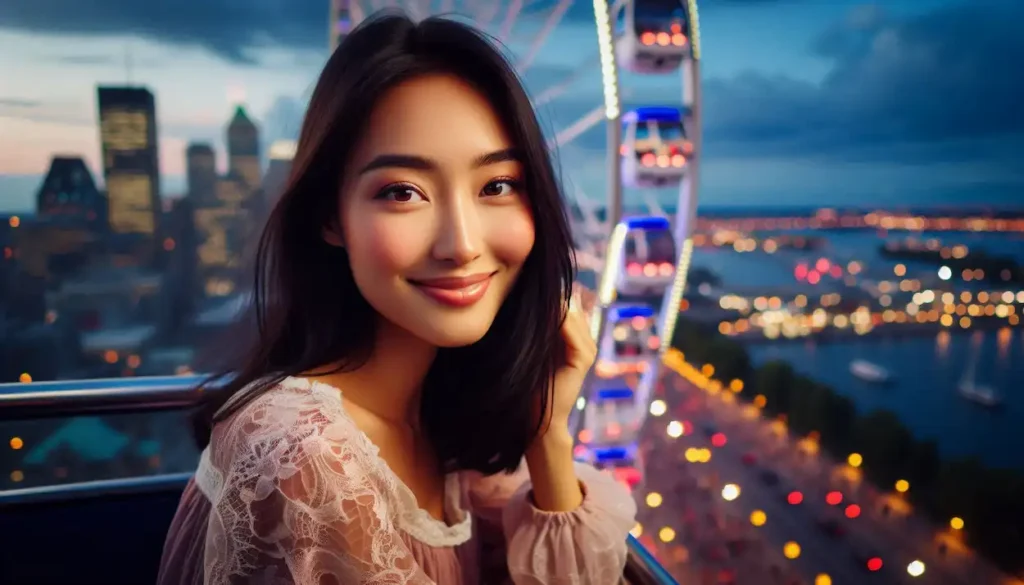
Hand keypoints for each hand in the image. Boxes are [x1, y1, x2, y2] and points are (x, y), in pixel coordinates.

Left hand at [535, 287, 597, 440]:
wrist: (539, 415)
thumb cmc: (531, 384)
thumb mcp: (535, 351)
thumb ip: (539, 329)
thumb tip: (531, 302)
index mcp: (576, 339)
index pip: (566, 307)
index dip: (548, 300)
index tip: (526, 290)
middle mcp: (586, 342)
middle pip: (569, 308)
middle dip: (548, 302)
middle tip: (527, 293)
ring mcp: (587, 350)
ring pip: (570, 316)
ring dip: (551, 309)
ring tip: (531, 303)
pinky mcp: (583, 359)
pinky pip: (571, 331)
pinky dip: (557, 321)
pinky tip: (541, 318)